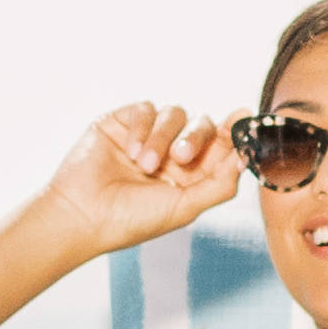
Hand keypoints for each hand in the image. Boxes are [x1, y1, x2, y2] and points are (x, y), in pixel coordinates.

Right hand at [40, 100, 242, 259]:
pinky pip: (145, 108)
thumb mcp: (184, 208)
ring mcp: (147, 136)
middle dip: (196, 138)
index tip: (243, 117)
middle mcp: (171, 153)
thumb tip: (245, 157)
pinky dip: (142, 127)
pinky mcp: (121, 122)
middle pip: (202, 126)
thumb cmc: (131, 220)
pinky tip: (129, 151)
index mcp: (190, 176)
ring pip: (174, 114)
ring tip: (144, 165)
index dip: (233, 133)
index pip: (220, 147)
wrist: (82, 215)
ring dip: (162, 137)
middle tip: (180, 157)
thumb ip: (219, 184)